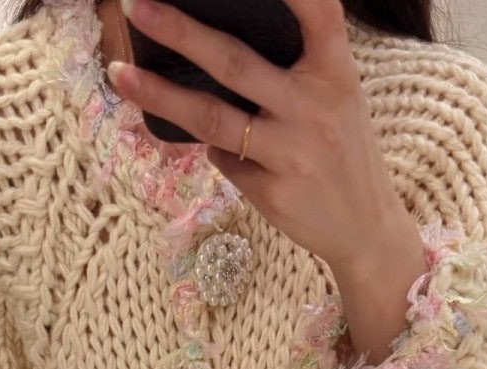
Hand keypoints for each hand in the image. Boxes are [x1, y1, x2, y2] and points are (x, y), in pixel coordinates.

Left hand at [111, 0, 408, 270]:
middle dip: (180, 31)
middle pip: (235, 63)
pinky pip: (223, 160)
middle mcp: (314, 108)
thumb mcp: (337, 99)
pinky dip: (212, 148)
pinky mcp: (273, 193)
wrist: (365, 228)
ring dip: (160, 94)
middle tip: (135, 6)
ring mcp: (292, 153)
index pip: (319, 14)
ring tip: (120, 74)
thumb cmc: (342, 152)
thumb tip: (213, 46)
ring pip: (213, 118)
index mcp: (337, 73)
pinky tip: (216, 146)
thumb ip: (296, 69)